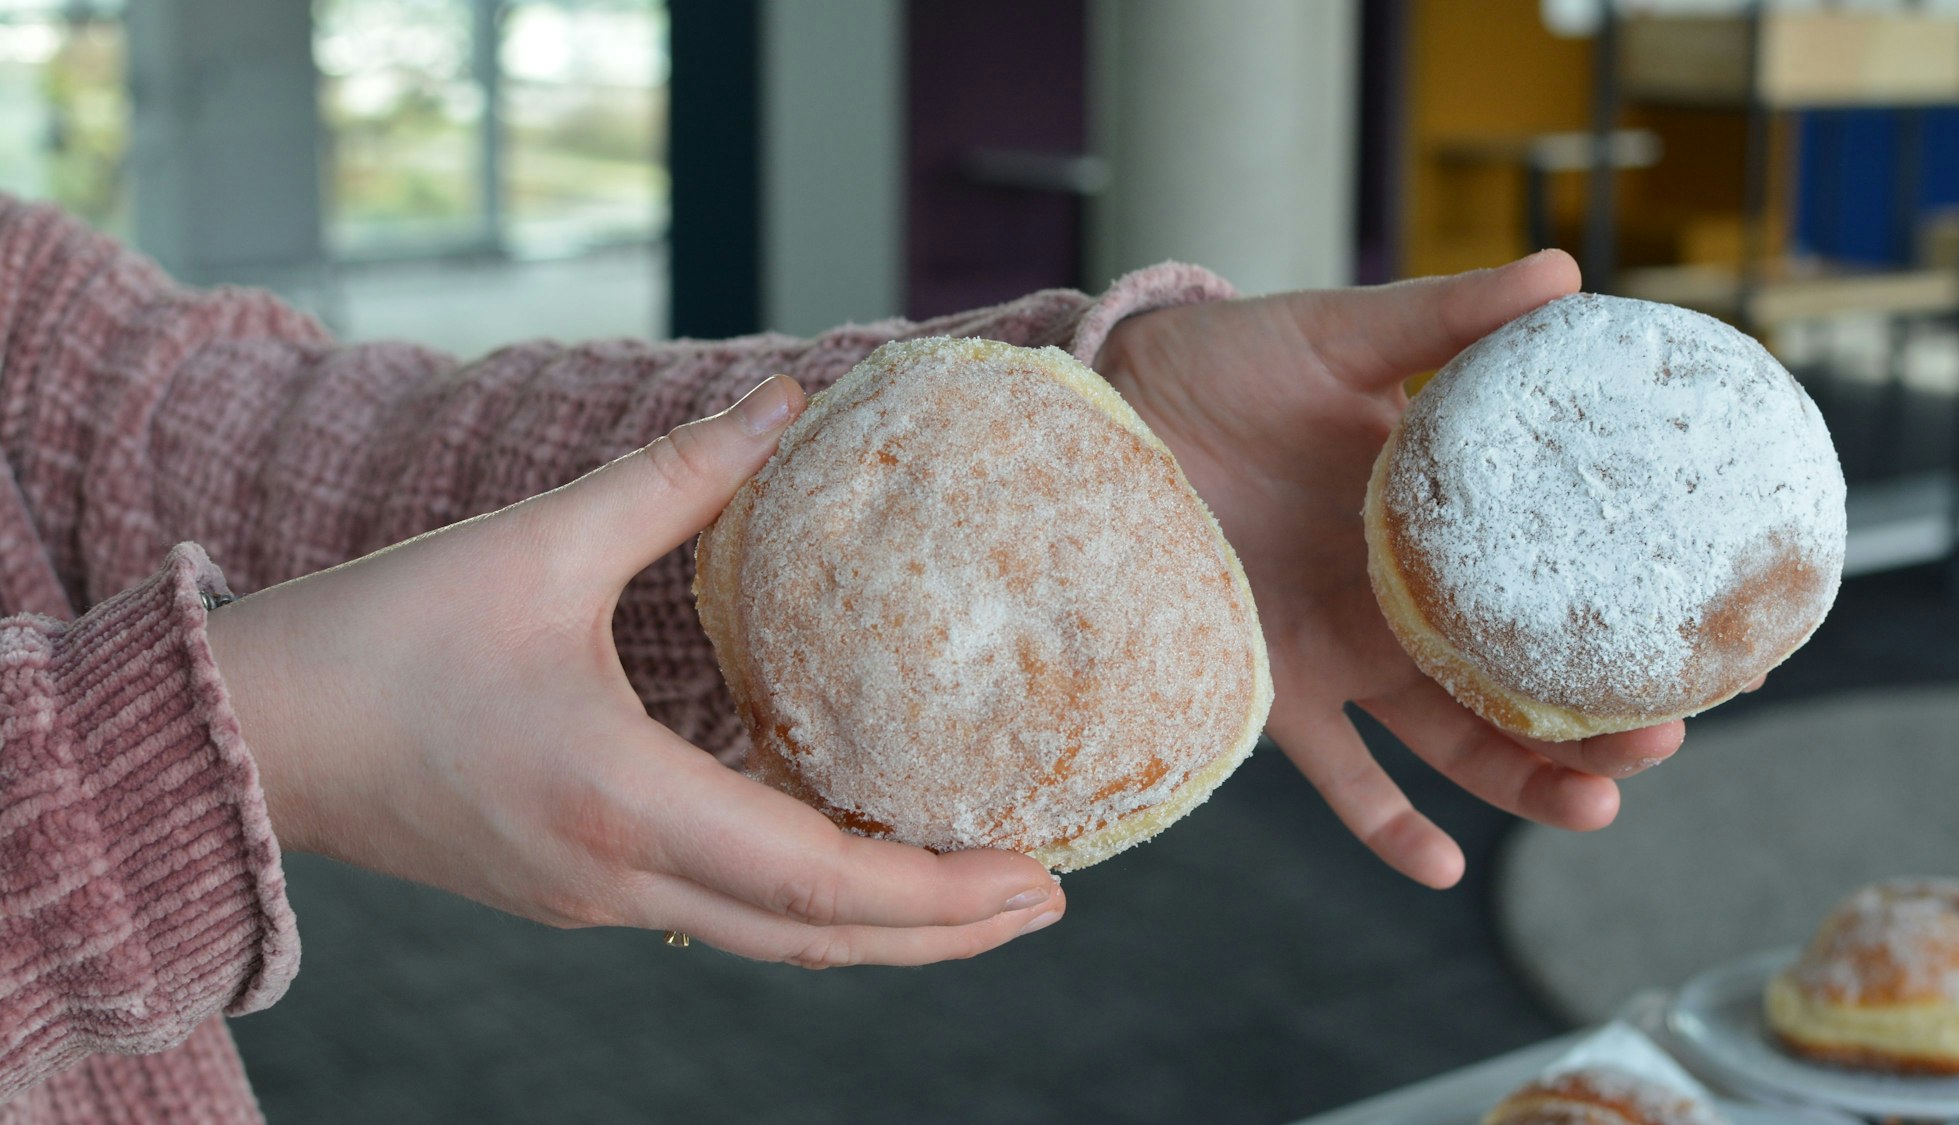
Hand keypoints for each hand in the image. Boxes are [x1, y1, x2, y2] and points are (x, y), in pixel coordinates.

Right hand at [207, 376, 1063, 965]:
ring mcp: (592, 898)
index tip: (1040, 877)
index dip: (941, 893)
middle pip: (817, 940)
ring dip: (877, 927)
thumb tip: (787, 400)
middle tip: (1048, 900)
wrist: (245, 734)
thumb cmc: (376, 639)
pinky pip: (718, 913)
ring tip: (970, 887)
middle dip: (942, 932)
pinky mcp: (571, 888)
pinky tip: (843, 855)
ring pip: (770, 939)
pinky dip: (802, 903)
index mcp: (622, 802)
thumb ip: (677, 475)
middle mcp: (619, 877)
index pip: (819, 879)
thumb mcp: (536, 541)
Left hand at [1094, 251, 1688, 888]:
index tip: (1701, 644)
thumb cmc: (1227, 364)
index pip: (1546, 586)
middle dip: (1593, 724)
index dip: (1616, 619)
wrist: (1110, 406)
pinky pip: (1338, 773)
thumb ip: (1445, 319)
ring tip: (1595, 807)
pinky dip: (1385, 823)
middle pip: (1516, 682)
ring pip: (1451, 739)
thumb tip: (1566, 275)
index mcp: (1436, 521)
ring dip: (1522, 783)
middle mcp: (1401, 600)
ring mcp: (1341, 652)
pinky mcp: (1271, 691)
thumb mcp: (1345, 336)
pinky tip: (1442, 866)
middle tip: (1660, 739)